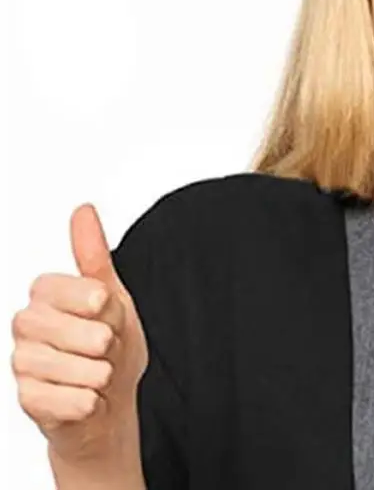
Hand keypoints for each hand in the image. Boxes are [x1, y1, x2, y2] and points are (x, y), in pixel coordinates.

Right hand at [11, 204, 149, 465]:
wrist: (111, 398)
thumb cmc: (110, 343)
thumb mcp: (112, 294)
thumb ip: (93, 255)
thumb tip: (83, 210)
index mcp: (45, 295)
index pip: (58, 287)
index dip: (91, 300)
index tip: (104, 306)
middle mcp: (26, 326)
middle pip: (62, 328)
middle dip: (101, 339)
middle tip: (107, 345)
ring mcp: (22, 363)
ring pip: (64, 365)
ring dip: (98, 372)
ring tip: (102, 372)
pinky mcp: (26, 399)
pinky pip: (60, 400)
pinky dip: (87, 401)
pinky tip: (90, 397)